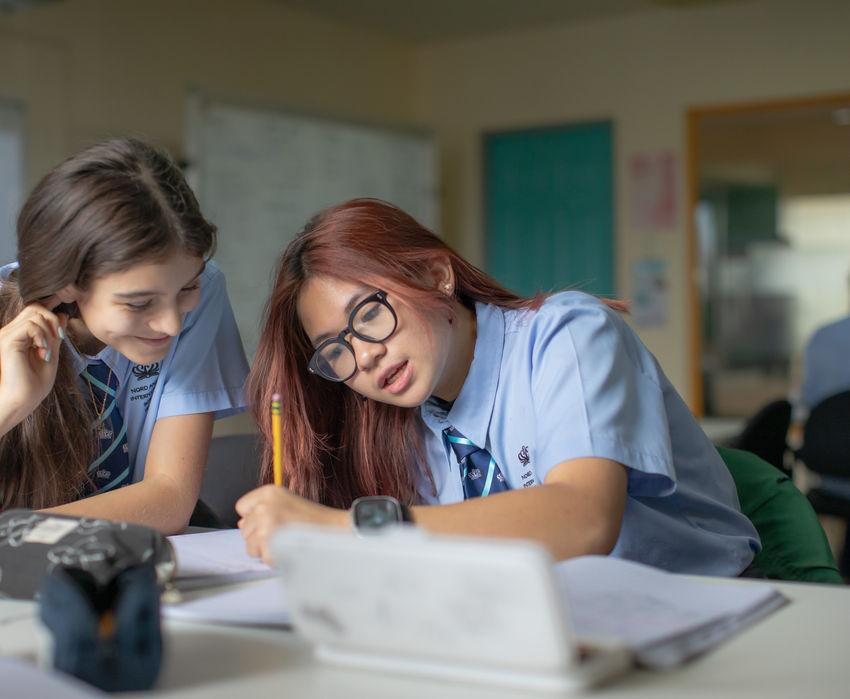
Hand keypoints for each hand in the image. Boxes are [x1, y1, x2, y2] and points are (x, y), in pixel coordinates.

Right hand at [0, 302, 66, 433]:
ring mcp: (7, 335)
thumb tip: (63, 315)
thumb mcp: (50, 355)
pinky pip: (30, 325)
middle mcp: (11, 332)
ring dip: (50, 331)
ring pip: (35, 313)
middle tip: (59, 339)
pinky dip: (43, 337)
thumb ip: (54, 336)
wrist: (21, 402)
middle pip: (36, 307)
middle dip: (54, 320)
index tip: (62, 333)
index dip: (52, 314)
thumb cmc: (33, 385)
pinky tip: (43, 353)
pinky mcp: (7, 341)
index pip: (35, 311)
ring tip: (48, 352)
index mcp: (19, 336)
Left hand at [235, 485, 347, 563]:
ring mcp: (265, 526)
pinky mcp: (269, 545)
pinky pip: (262, 557)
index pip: (242, 507)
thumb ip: (263, 510)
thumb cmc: (314, 519)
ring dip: (266, 548)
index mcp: (268, 492)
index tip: (270, 519)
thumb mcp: (288, 503)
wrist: (335, 530)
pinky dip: (274, 558)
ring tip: (287, 541)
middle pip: (244, 529)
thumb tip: (240, 524)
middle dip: (260, 535)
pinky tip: (289, 549)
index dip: (254, 517)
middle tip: (284, 532)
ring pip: (250, 546)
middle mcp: (264, 506)